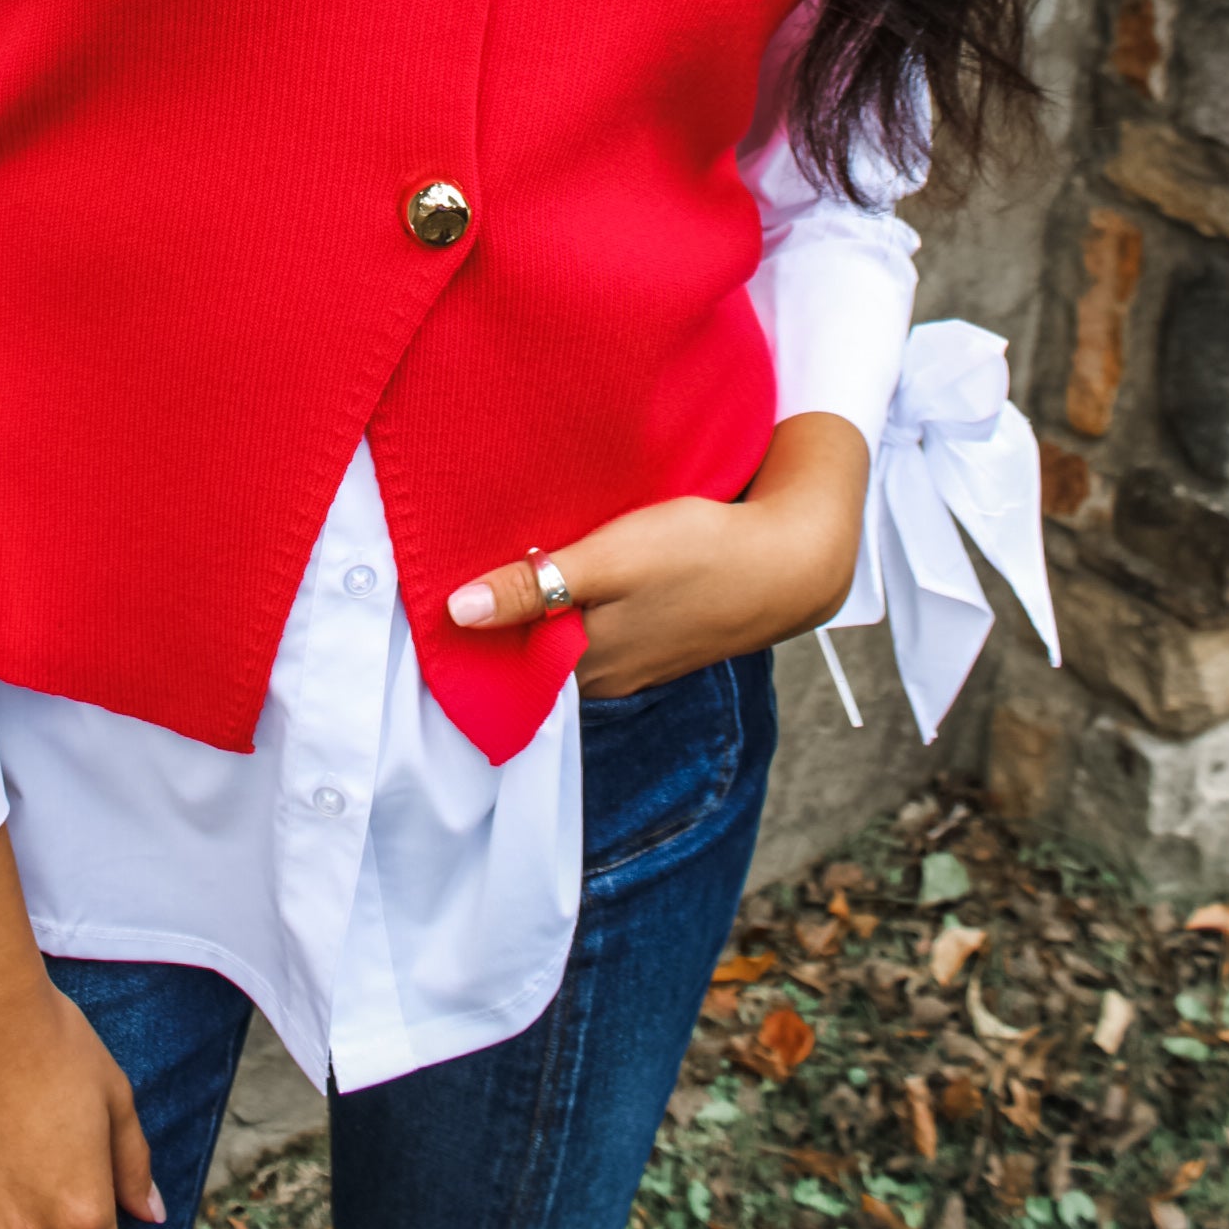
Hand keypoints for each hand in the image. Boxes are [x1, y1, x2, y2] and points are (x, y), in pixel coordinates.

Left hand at [444, 413, 869, 697]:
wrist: (791, 561)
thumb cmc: (698, 555)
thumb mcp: (608, 560)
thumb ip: (533, 588)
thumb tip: (456, 613)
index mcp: (585, 665)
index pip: (504, 663)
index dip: (471, 630)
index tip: (437, 592)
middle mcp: (606, 674)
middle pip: (532, 651)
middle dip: (502, 616)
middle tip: (468, 560)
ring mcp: (636, 658)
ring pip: (567, 636)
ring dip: (542, 606)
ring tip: (512, 557)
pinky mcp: (659, 635)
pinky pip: (599, 626)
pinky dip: (578, 603)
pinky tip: (574, 568)